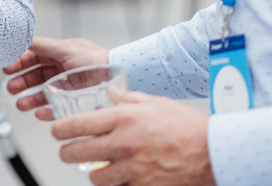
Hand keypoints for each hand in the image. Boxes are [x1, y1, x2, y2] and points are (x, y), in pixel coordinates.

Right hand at [3, 36, 109, 117]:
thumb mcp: (66, 49)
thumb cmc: (96, 60)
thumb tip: (23, 38)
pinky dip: (47, 111)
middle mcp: (63, 68)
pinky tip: (39, 114)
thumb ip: (43, 45)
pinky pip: (57, 107)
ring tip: (20, 105)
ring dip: (30, 99)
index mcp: (60, 53)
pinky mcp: (76, 100)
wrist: (118, 77)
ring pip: (44, 92)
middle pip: (36, 75)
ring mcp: (69, 85)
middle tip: (10, 88)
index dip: (20, 62)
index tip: (6, 68)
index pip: (34, 56)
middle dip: (22, 82)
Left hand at [52, 91, 213, 185]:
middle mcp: (123, 144)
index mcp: (123, 119)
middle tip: (68, 150)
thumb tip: (109, 94)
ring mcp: (132, 169)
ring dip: (93, 172)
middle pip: (75, 152)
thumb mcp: (155, 103)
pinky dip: (116, 184)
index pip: (75, 124)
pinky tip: (120, 177)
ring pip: (94, 177)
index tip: (57, 131)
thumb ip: (127, 100)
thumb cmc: (188, 126)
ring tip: (98, 166)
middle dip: (67, 151)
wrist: (214, 152)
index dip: (59, 129)